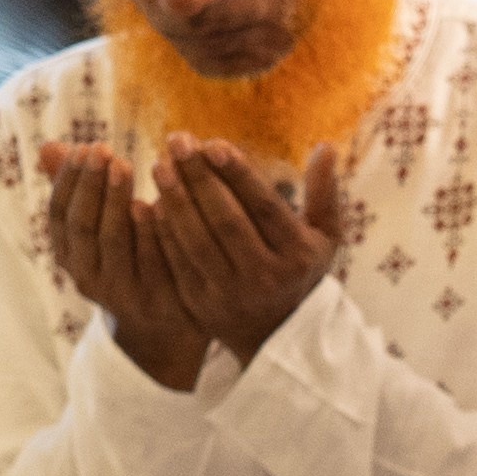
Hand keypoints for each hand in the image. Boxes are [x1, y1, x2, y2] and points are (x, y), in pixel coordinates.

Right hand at [38, 146, 209, 389]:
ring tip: (125, 164)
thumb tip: (47, 146)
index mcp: (70, 257)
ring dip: (115, 200)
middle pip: (82, 227)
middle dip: (90, 185)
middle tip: (102, 150)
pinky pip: (150, 258)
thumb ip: (81, 189)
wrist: (165, 319)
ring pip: (112, 241)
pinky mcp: (155, 298)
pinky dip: (150, 228)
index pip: (59, 216)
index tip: (82, 148)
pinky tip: (155, 198)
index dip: (67, 181)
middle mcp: (87, 278)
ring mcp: (120, 292)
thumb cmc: (131, 256)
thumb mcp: (101, 225)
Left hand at [149, 137, 344, 365]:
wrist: (276, 333)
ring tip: (160, 166)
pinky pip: (177, 262)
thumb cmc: (299, 270)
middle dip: (199, 178)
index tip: (213, 143)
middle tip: (177, 141)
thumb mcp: (325, 237)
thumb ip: (325, 192)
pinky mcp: (200, 304)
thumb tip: (326, 145)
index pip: (263, 206)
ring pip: (196, 241)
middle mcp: (264, 274)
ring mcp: (230, 292)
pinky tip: (150, 202)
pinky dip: (163, 232)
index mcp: (296, 253)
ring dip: (175, 201)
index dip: (237, 174)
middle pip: (225, 220)